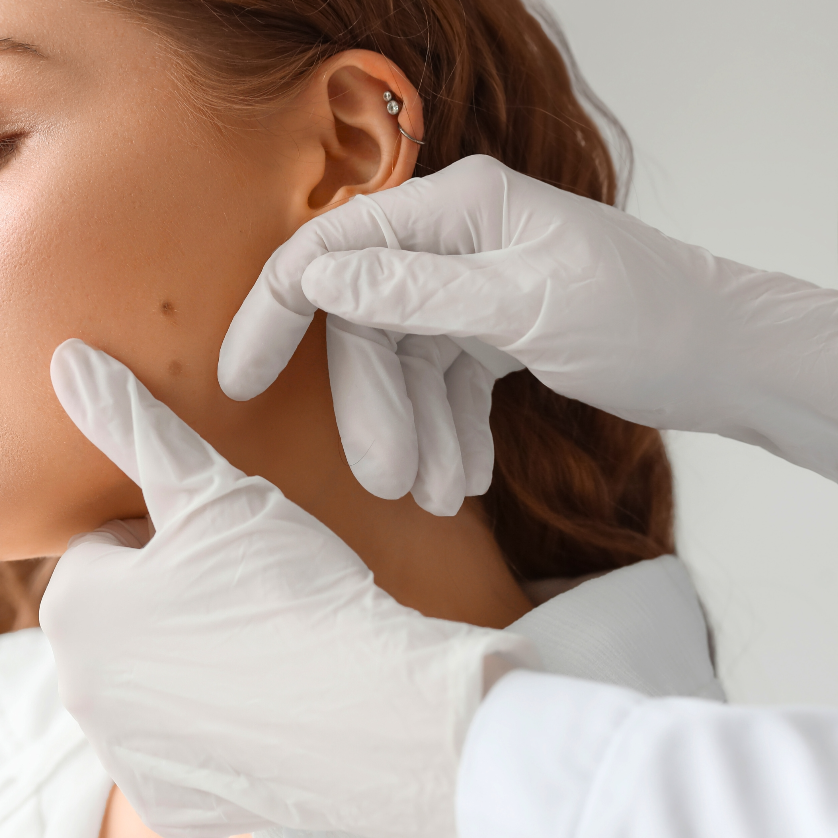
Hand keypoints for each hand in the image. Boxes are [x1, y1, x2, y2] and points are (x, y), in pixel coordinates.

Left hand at [40, 339, 535, 837]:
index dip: (172, 534)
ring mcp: (121, 755)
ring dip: (189, 660)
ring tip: (265, 642)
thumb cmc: (286, 586)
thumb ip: (133, 424)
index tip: (227, 545)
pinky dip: (212, 726)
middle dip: (171, 599)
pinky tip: (266, 704)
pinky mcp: (170, 803)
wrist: (371, 711)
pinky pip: (178, 747)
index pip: (110, 547)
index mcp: (73, 609)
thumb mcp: (209, 490)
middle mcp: (76, 691)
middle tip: (251, 591)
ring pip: (149, 681)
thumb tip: (66, 359)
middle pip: (123, 617)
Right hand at [220, 154, 837, 487]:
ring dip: (415, 433)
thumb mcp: (526, 306)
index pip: (332, 251)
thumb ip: (415, 291)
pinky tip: (465, 477)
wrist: (728, 359)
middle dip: (376, 409)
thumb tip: (315, 278)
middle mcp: (454, 239)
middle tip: (386, 482)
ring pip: (404, 365)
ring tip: (440, 496)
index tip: (241, 381)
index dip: (277, 314)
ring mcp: (470, 285)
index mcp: (457, 208)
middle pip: (368, 327)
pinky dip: (447, 431)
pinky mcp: (490, 329)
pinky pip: (443, 383)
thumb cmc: (648, 317)